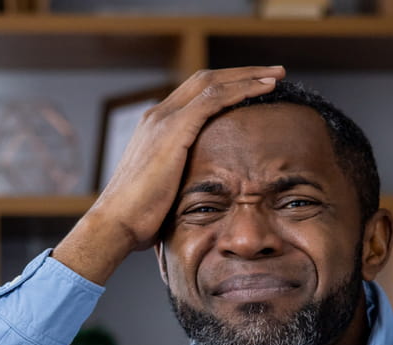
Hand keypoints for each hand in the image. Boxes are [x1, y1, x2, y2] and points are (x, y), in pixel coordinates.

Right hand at [52, 66, 285, 285]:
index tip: (252, 89)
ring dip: (248, 76)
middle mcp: (158, 115)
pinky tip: (264, 89)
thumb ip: (180, 179)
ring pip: (213, 82)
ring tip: (276, 76)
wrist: (117, 223)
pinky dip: (242, 89)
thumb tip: (199, 193)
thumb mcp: (164, 190)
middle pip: (205, 79)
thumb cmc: (138, 218)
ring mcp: (164, 119)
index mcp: (155, 127)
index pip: (194, 94)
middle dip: (241, 73)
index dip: (225, 87)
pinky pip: (214, 98)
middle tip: (272, 74)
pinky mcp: (174, 129)